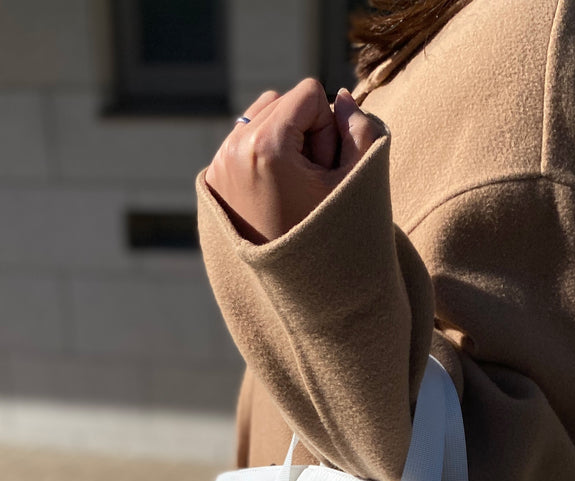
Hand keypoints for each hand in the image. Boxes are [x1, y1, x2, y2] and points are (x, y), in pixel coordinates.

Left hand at [203, 78, 383, 243]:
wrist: (294, 292)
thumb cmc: (331, 240)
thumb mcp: (356, 184)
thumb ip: (361, 131)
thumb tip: (343, 98)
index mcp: (268, 147)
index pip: (310, 94)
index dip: (328, 129)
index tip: (323, 171)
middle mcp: (235, 148)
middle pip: (283, 100)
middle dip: (304, 131)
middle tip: (308, 182)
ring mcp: (219, 163)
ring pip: (261, 115)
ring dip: (283, 138)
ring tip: (292, 186)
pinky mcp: (213, 177)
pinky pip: (243, 139)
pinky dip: (263, 154)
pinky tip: (274, 191)